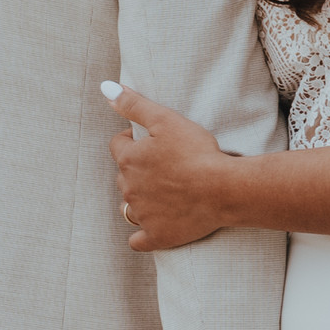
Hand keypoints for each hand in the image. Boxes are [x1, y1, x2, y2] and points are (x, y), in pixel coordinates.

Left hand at [110, 88, 235, 251]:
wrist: (223, 189)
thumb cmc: (198, 152)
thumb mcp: (166, 119)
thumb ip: (134, 105)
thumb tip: (107, 89)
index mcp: (129, 160)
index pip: (118, 146)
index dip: (132, 140)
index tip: (152, 141)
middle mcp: (130, 189)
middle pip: (124, 177)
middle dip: (138, 171)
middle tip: (165, 167)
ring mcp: (142, 215)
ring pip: (129, 207)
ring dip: (140, 201)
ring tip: (164, 195)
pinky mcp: (157, 236)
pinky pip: (138, 240)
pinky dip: (143, 235)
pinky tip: (155, 226)